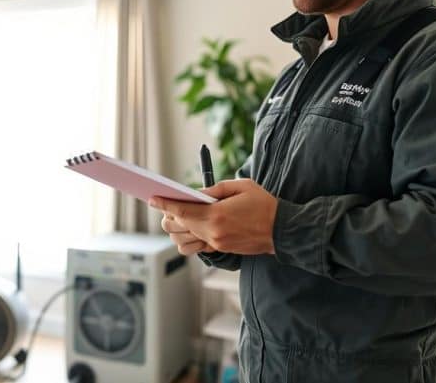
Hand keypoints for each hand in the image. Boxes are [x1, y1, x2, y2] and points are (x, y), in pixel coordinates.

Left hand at [150, 179, 277, 255]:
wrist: (283, 230)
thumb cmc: (263, 204)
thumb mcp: (241, 186)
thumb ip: (215, 189)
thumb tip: (195, 194)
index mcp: (217, 215)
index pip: (181, 211)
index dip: (164, 204)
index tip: (152, 199)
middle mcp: (213, 233)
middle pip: (178, 226)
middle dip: (168, 214)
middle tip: (168, 203)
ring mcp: (216, 244)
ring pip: (182, 240)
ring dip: (177, 228)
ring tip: (179, 215)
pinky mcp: (221, 250)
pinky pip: (195, 247)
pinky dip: (188, 238)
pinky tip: (192, 227)